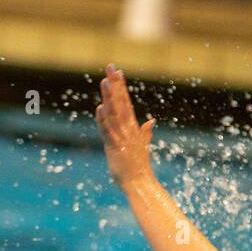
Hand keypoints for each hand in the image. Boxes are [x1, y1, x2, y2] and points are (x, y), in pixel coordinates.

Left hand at [95, 64, 155, 186]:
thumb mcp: (142, 146)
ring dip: (110, 97)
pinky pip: (108, 132)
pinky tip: (100, 108)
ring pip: (114, 113)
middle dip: (115, 84)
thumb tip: (151, 121)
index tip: (117, 71)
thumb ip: (145, 132)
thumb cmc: (139, 166)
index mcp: (132, 127)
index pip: (126, 102)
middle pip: (120, 102)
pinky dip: (104, 120)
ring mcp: (122, 137)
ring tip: (105, 81)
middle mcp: (128, 129)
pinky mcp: (115, 147)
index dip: (121, 86)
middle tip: (110, 67)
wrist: (140, 183)